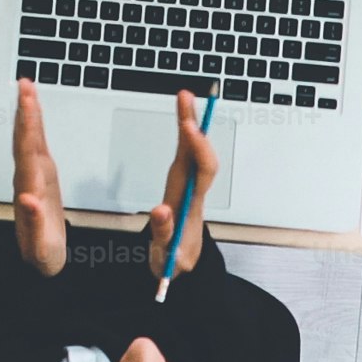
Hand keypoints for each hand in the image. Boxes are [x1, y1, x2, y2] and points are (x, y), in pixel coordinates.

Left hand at [10, 79, 68, 275]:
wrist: (40, 262)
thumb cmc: (41, 256)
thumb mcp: (40, 247)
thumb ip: (34, 224)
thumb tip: (28, 199)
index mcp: (28, 188)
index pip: (26, 150)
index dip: (27, 124)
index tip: (28, 101)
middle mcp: (27, 177)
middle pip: (25, 138)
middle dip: (26, 110)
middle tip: (26, 83)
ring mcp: (33, 175)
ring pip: (29, 138)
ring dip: (28, 113)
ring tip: (27, 87)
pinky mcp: (42, 176)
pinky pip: (36, 144)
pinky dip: (35, 124)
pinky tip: (34, 111)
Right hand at [143, 90, 220, 280]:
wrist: (184, 265)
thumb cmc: (176, 257)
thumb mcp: (168, 252)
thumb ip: (164, 231)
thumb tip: (159, 209)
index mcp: (192, 202)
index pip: (202, 169)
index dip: (198, 146)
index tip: (188, 126)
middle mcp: (191, 188)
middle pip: (198, 151)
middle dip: (193, 122)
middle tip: (185, 96)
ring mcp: (186, 183)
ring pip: (192, 148)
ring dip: (190, 121)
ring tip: (184, 97)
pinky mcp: (180, 181)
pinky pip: (185, 152)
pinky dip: (184, 132)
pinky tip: (183, 116)